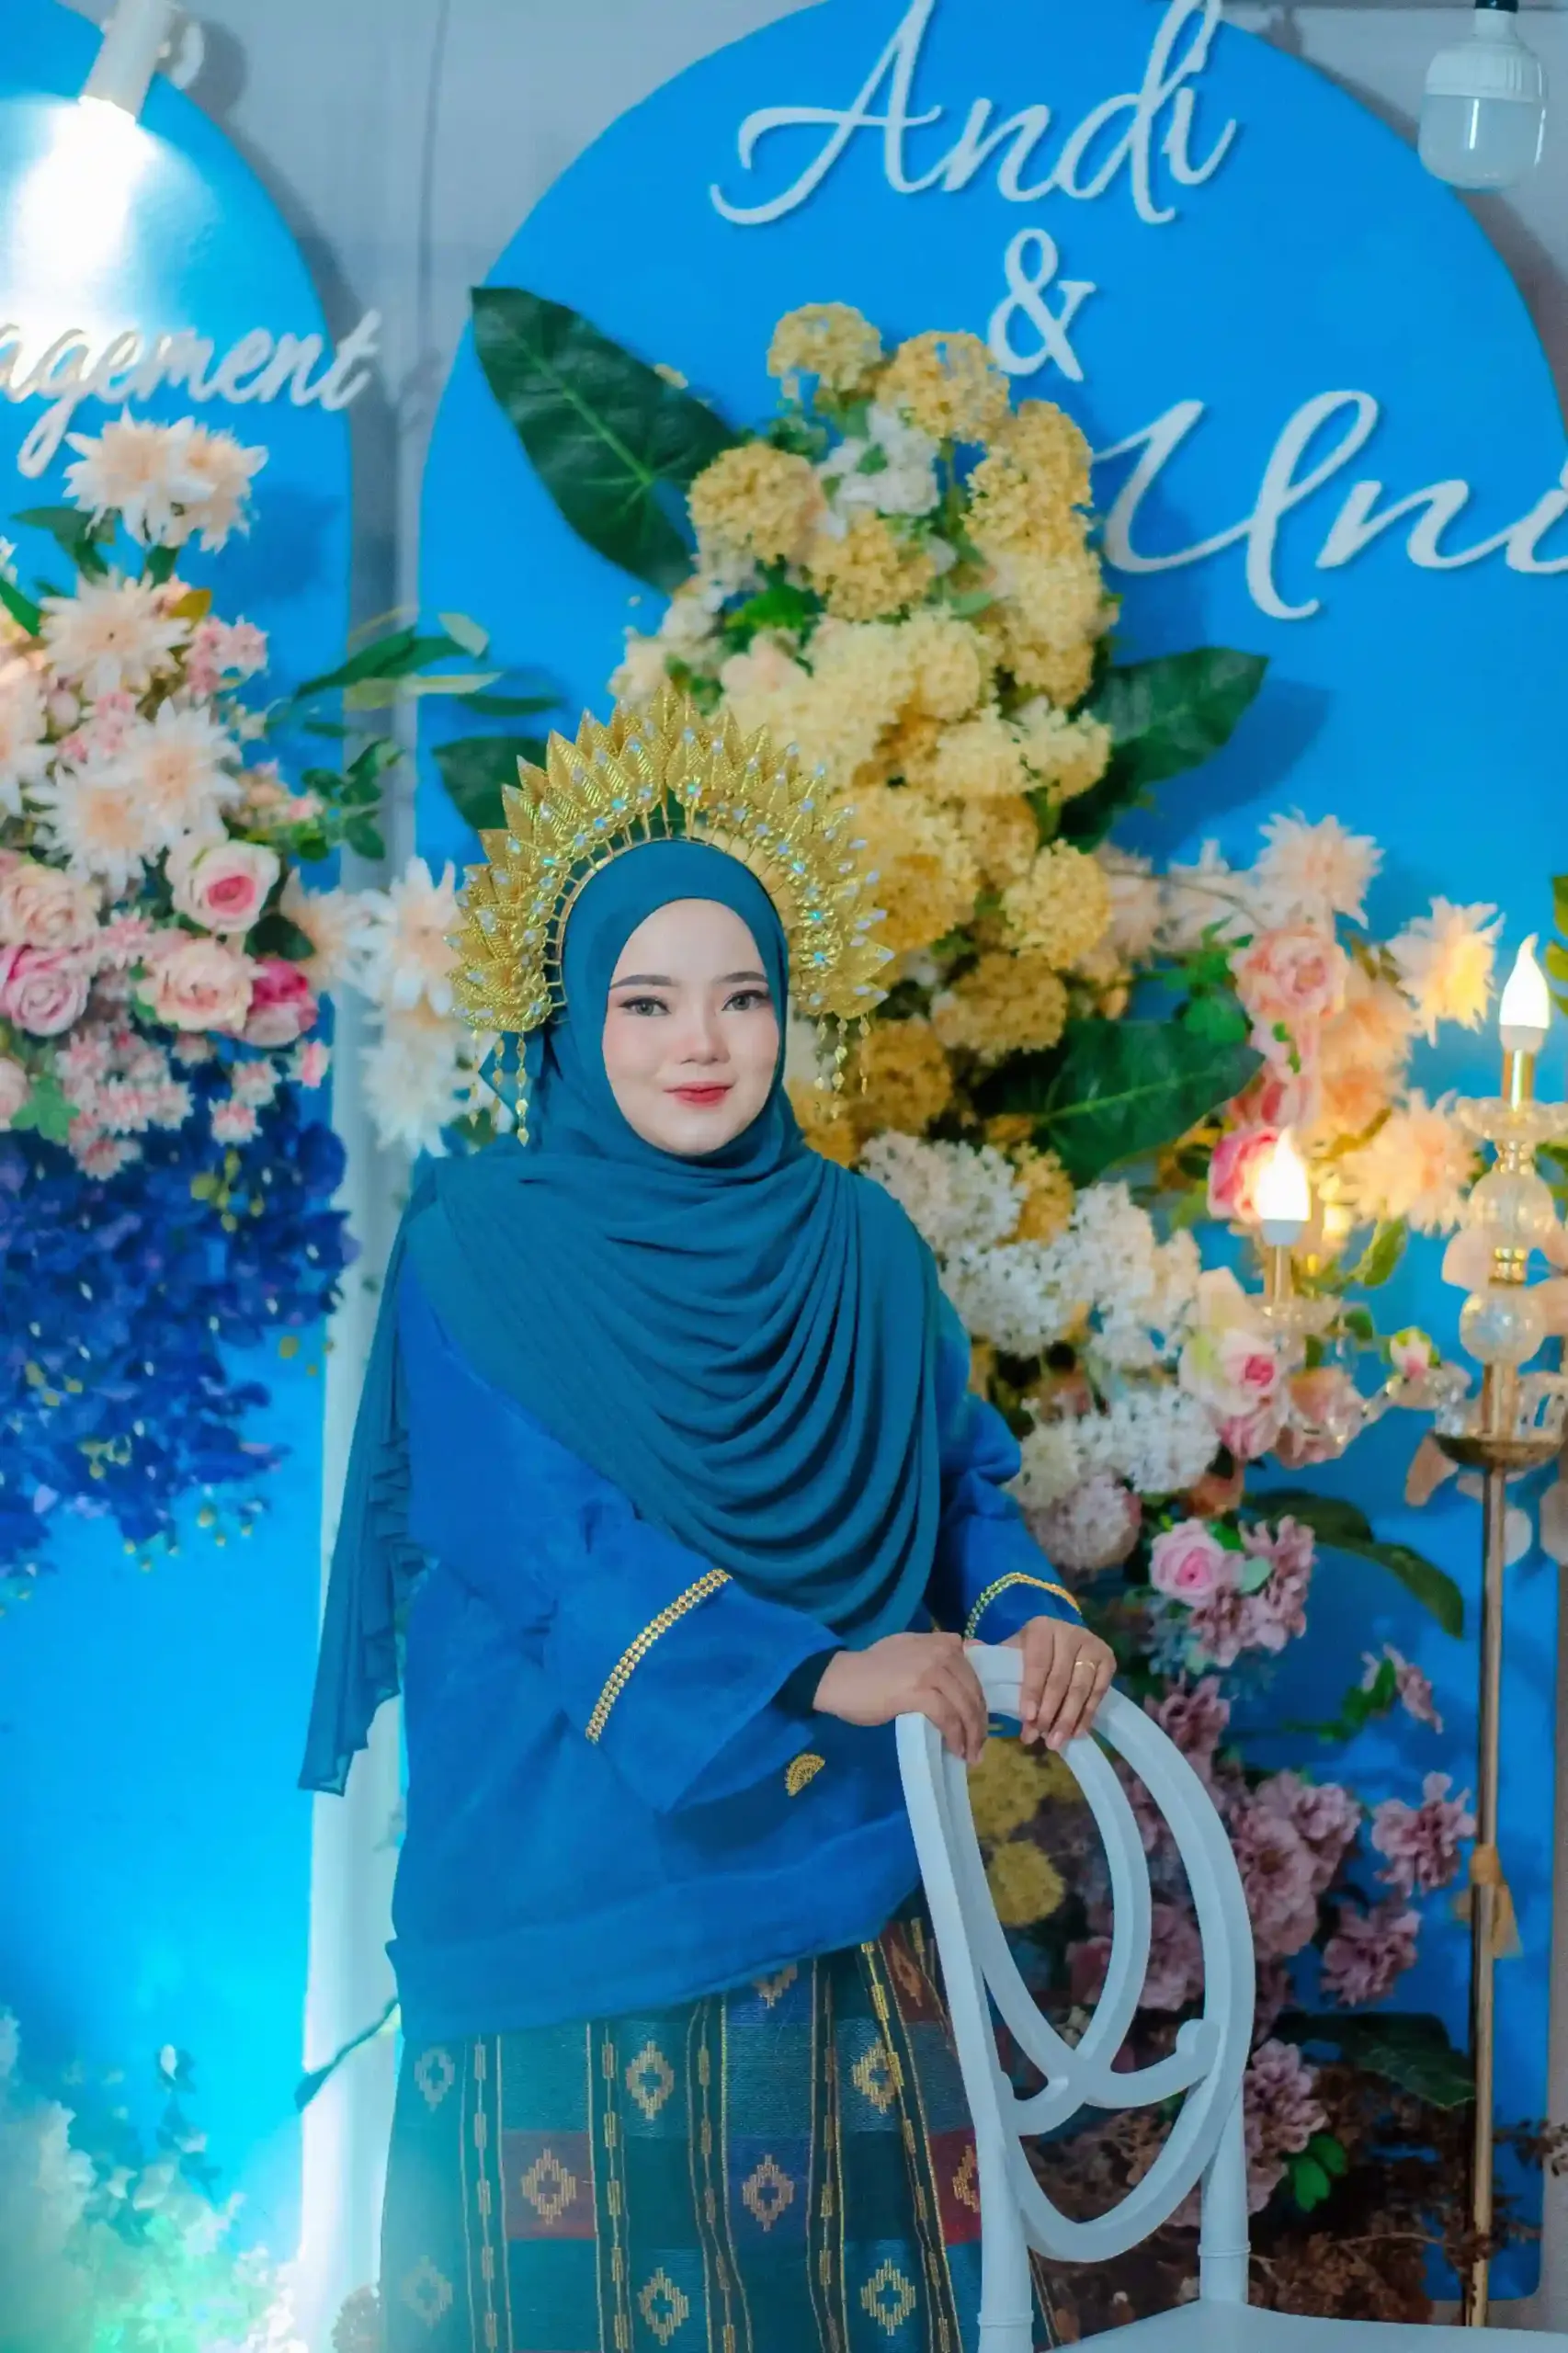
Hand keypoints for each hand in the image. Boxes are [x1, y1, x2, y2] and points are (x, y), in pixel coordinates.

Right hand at [813, 1632, 988, 1763]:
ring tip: (970, 1754)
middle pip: (973, 1690)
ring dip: (972, 1734)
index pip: (973, 1670)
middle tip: (979, 1745)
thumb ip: (932, 1655)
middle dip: (980, 1722)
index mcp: (939, 1641)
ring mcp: (930, 1671)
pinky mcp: (918, 1692)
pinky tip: (955, 1749)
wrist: (841, 1678)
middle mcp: (940, 1651)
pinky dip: (955, 1736)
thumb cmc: (870, 1669)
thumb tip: (956, 1676)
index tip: (979, 1719)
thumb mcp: (907, 1650)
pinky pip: (948, 1717)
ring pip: (965, 1705)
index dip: (980, 1698)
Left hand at [1004, 1616, 1114, 1750]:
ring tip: (1056, 1742)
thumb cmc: (1031, 1651)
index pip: (1037, 1663)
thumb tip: (968, 1650)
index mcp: (1041, 1628)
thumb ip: (993, 1656)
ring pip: (1080, 1688)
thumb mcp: (1012, 1649)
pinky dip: (1087, 1715)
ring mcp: (1092, 1646)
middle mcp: (1070, 1632)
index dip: (1032, 1691)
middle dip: (1049, 1712)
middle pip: (1059, 1679)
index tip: (1027, 1718)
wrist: (1063, 1639)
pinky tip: (1076, 1733)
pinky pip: (1098, 1693)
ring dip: (1068, 1718)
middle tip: (1041, 1738)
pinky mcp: (1108, 1661)